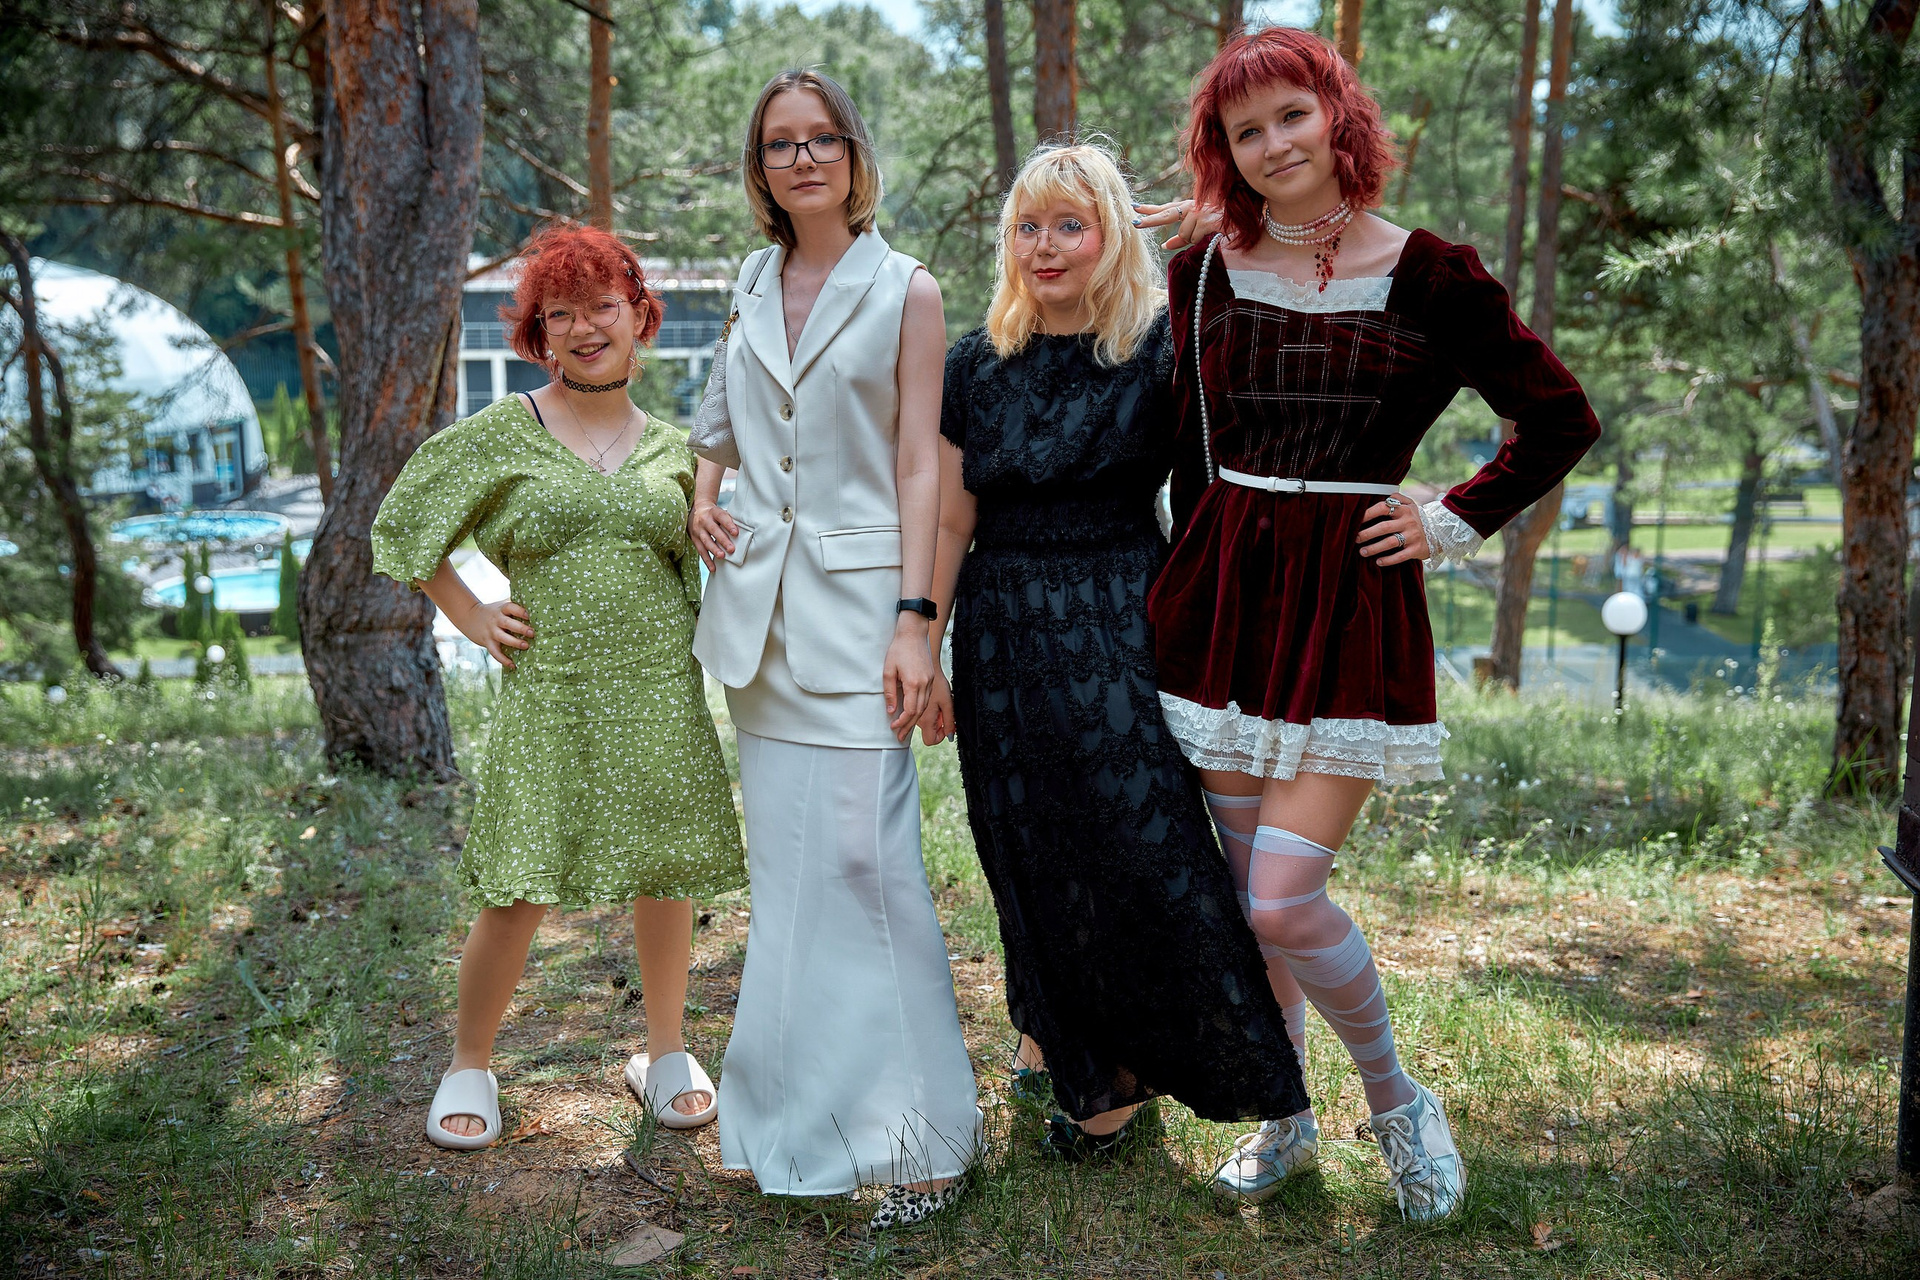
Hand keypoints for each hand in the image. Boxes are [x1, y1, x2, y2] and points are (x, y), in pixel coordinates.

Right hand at [459, 599, 533, 668]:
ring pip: (502, 637)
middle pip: (507, 623)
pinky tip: (513, 665)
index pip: (510, 608)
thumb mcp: (502, 606)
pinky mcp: (487, 642)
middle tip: (532, 633)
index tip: (529, 615)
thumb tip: (539, 608)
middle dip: (520, 628)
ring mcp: (491, 631)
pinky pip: (495, 652)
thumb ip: (516, 607)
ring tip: (525, 646)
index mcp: (501, 609)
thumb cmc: (494, 611)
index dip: (520, 611)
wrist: (470, 616)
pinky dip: (503, 660)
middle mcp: (496, 620)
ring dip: (514, 642)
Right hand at [688, 500, 738, 570]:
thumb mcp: (720, 512)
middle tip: (731, 549)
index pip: (722, 517)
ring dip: (714, 550)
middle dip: (723, 540)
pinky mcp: (694, 539)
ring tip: (722, 556)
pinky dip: (707, 560)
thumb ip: (729, 521)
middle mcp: (704, 520)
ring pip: (706, 541)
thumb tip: (743, 533)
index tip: (736, 533)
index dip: (729, 525)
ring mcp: (698, 530)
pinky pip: (700, 551)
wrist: (697, 511)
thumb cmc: (714, 514)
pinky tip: (713, 568)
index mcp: (713, 512)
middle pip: (714, 530)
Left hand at [883, 615, 936, 742]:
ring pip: (925, 707)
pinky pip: (927, 698)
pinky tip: (913, 713)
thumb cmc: (899, 649)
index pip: (910, 710)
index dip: (902, 722)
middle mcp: (925, 684)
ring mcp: (931, 681)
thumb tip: (891, 711)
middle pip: (919, 712)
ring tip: (905, 729)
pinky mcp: (932, 678)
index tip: (894, 728)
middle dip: (908, 725)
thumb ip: (889, 692)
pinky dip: (920, 709)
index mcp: (914, 683)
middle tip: (900, 736)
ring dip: (915, 719)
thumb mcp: (888, 671)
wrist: (914, 633)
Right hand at [918, 670, 955, 745]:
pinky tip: (934, 703)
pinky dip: (929, 713)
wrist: (924, 669)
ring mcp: (915, 712)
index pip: (930, 740)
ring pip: (924, 725)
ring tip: (939, 706)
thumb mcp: (947, 702)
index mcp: (925, 719)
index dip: (939, 737)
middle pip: (927, 733)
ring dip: (934, 719)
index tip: (945, 727)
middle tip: (943, 716)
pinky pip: (921, 716)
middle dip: (937, 728)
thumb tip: (950, 734)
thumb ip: (949, 720)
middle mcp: (918, 718)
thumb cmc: (937, 682)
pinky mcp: (913, 706)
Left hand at [1132, 199, 1222, 251]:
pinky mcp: (1206, 219)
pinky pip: (1194, 237)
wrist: (1247, 226)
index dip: (1150, 210)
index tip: (1134, 208)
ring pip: (1184, 234)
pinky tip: (1214, 234)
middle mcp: (1194, 206)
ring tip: (1210, 235)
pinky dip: (1202, 240)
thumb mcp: (1201, 233)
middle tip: (1134, 223)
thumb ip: (1182, 238)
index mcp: (1191, 208)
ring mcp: (1201, 211)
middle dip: (1150, 220)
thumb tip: (1165, 244)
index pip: (1167, 208)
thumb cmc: (1225, 229)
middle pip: (1167, 214)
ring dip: (1194, 240)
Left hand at [1356, 494, 1428, 565]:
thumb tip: (1379, 496)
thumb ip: (1396, 498)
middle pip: (1384, 527)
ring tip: (1362, 552)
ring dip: (1374, 548)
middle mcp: (1408, 521)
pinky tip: (1378, 562)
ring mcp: (1413, 536)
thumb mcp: (1410, 504)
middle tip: (1355, 538)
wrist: (1439, 532)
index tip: (1356, 520)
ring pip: (1390, 542)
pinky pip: (1400, 556)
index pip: (1383, 507)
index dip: (1368, 513)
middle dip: (1367, 534)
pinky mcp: (1416, 549)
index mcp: (1404, 509)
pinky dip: (1388, 560)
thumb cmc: (1416, 518)